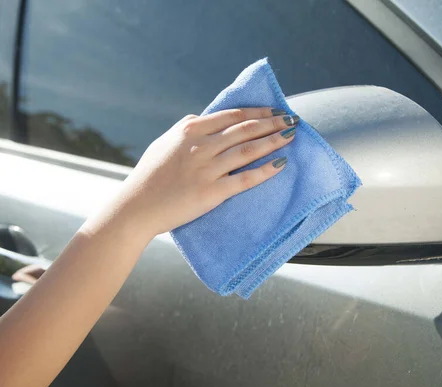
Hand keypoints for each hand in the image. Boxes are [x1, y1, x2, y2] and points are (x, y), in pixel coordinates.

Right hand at [113, 108, 296, 237]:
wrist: (135, 208)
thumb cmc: (148, 177)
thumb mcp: (164, 143)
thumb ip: (187, 130)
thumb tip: (205, 118)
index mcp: (190, 130)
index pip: (232, 116)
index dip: (258, 111)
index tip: (275, 110)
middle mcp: (201, 146)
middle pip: (245, 129)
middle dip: (273, 122)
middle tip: (292, 120)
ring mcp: (207, 169)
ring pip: (249, 150)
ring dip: (274, 141)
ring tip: (291, 137)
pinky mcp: (212, 192)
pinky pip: (245, 179)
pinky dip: (266, 170)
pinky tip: (281, 164)